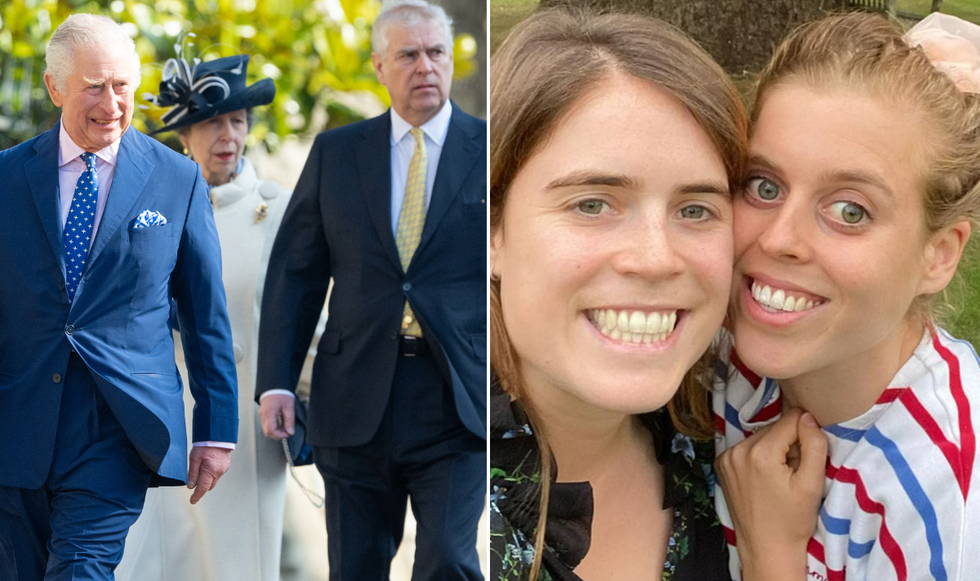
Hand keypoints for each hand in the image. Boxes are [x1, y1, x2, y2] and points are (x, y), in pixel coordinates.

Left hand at [186, 446, 231, 504]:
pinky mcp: (226, 466)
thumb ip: (192, 473)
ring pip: (213, 481)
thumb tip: (190, 486)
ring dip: (206, 480)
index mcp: (210, 471)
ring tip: (200, 471)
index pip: (203, 488)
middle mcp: (219, 472)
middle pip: (208, 486)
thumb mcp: (194, 458)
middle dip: (201, 487)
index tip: (192, 501)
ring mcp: (224, 470)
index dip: (197, 496)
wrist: (218, 435)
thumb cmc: (205, 445)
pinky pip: (217, 475)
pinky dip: (211, 475)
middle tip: (193, 484)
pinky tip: (207, 467)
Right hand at [259, 393, 294, 438]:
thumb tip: (290, 432)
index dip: (279, 435)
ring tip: (285, 426)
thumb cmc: (281, 394)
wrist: (275, 385)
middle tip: (287, 431)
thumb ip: (289, 421)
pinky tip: (281, 423)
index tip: (288, 434)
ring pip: (266, 429)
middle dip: (278, 434)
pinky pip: (266, 424)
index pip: (271, 430)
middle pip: (267, 432)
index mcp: (269, 413)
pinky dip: (273, 427)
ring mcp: (262, 414)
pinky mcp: (263, 414)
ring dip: (276, 431)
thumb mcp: (289, 407)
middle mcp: (263, 415)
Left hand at [715, 407, 826, 580]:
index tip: (806, 457)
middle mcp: (737, 450)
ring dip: (774, 449)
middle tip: (794, 472)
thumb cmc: (792, 521)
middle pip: (774, 428)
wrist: (766, 548)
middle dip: (789, 443)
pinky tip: (764, 479)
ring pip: (761, 436)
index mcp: (760, 452)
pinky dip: (759, 456)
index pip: (791, 419)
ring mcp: (726, 457)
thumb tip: (808, 416)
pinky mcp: (721, 465)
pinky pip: (747, 448)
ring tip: (779, 478)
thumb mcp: (812, 484)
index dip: (805, 434)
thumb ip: (814, 445)